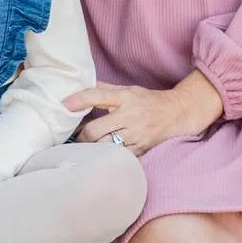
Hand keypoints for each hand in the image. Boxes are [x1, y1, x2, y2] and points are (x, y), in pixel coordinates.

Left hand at [67, 72, 224, 155]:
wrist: (177, 114)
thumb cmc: (150, 100)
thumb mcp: (130, 89)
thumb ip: (107, 89)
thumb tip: (83, 84)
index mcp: (125, 97)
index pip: (98, 95)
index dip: (79, 100)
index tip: (64, 105)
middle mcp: (129, 115)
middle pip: (96, 129)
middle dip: (82, 136)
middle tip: (77, 137)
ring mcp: (136, 134)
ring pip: (105, 146)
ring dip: (93, 149)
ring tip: (86, 149)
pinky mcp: (141, 149)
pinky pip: (118, 157)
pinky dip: (107, 157)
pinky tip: (102, 157)